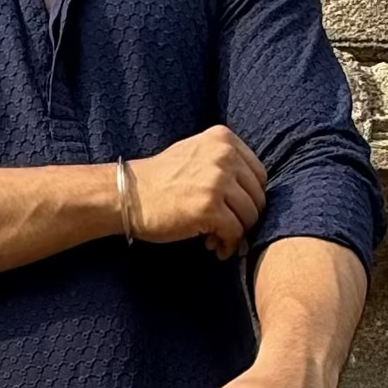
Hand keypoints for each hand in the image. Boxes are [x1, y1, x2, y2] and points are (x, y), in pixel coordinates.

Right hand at [127, 124, 266, 250]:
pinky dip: (228, 245)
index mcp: (224, 139)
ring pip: (250, 216)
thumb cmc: (160, 180)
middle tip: (226, 230)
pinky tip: (215, 248)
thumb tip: (252, 193)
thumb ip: (224, 162)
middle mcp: (224, 156)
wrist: (129, 195)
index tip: (234, 211)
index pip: (258, 174)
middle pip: (257, 196)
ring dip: (237, 234)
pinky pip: (235, 232)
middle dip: (245, 218)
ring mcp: (217, 182)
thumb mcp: (196, 152)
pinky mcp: (209, 208)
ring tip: (217, 240)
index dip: (249, 198)